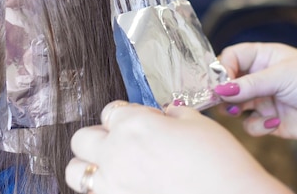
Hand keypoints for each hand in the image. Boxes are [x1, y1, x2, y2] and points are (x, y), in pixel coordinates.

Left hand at [65, 101, 292, 193]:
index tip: (139, 121)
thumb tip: (162, 115)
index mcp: (133, 125)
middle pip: (82, 138)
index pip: (110, 110)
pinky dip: (104, 189)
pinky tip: (126, 186)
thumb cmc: (220, 163)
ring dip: (89, 166)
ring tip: (113, 167)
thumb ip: (170, 114)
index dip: (126, 114)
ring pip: (75, 172)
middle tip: (121, 142)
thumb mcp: (198, 123)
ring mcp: (113, 186)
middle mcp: (115, 154)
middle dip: (99, 137)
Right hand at [215, 42, 296, 143]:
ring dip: (236, 109)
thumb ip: (248, 84)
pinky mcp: (270, 121)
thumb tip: (219, 89)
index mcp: (265, 57)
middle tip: (222, 101)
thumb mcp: (281, 76)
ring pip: (235, 106)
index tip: (220, 83)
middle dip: (224, 93)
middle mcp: (262, 77)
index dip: (222, 69)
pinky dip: (257, 126)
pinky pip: (250, 125)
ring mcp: (265, 100)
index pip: (232, 57)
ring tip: (242, 110)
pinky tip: (274, 122)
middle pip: (229, 83)